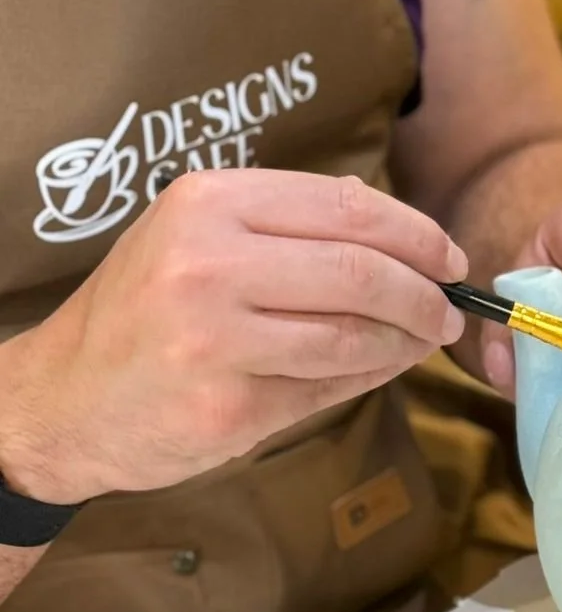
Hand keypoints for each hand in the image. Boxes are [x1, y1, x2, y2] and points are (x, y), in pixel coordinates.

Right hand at [0, 170, 466, 503]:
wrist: (63, 400)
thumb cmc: (141, 314)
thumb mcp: (194, 238)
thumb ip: (285, 228)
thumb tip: (398, 232)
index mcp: (207, 204)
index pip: (346, 207)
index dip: (415, 233)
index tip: (447, 257)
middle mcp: (207, 264)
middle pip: (361, 271)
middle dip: (424, 294)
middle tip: (449, 311)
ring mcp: (214, 340)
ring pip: (352, 335)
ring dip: (406, 341)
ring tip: (423, 342)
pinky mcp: (225, 407)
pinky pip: (326, 388)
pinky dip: (371, 377)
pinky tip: (384, 369)